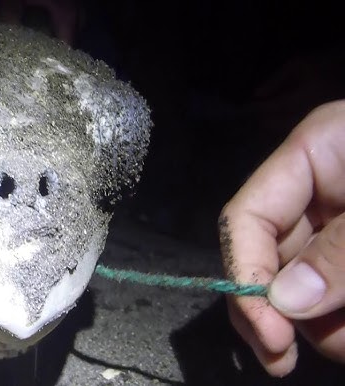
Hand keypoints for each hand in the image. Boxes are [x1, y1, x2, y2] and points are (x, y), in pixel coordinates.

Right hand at [219, 100, 344, 375]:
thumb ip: (340, 249)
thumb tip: (283, 302)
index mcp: (312, 156)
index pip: (245, 218)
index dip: (245, 277)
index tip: (268, 335)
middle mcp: (316, 195)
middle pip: (266, 261)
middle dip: (278, 314)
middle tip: (287, 361)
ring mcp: (337, 228)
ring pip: (301, 289)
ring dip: (323, 328)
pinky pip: (333, 298)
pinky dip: (341, 323)